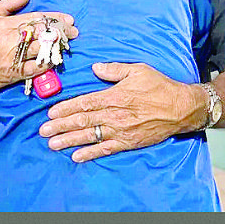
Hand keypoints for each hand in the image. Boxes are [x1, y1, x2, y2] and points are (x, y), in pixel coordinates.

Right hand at [0, 0, 78, 91]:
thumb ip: (8, 4)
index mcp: (6, 25)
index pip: (36, 19)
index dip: (55, 19)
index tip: (69, 19)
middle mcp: (10, 41)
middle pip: (42, 35)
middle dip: (61, 33)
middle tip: (73, 32)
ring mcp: (12, 58)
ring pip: (40, 51)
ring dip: (57, 47)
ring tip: (67, 44)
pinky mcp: (12, 74)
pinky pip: (34, 69)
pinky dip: (46, 64)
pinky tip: (55, 60)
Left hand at [39, 62, 204, 162]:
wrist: (180, 108)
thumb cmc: (159, 86)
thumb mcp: (138, 70)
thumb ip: (114, 69)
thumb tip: (95, 67)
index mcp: (115, 96)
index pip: (85, 103)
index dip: (66, 108)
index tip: (51, 113)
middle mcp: (115, 115)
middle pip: (82, 121)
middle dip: (61, 126)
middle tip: (43, 131)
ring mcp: (121, 131)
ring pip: (90, 136)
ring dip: (69, 140)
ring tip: (52, 144)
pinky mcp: (128, 142)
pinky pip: (105, 149)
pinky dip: (90, 153)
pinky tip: (76, 156)